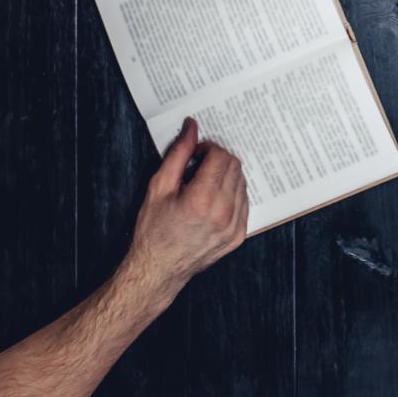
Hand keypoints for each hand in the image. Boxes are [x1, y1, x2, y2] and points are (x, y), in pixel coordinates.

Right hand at [126, 118, 247, 302]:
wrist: (158, 270)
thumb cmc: (153, 229)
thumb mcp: (159, 186)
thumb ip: (178, 153)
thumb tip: (191, 126)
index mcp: (202, 199)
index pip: (221, 156)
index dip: (207, 148)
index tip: (195, 154)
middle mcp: (223, 213)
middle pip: (234, 166)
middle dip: (218, 159)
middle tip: (198, 167)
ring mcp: (233, 227)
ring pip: (242, 182)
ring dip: (226, 176)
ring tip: (203, 185)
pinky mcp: (238, 236)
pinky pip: (244, 202)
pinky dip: (232, 194)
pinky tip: (212, 200)